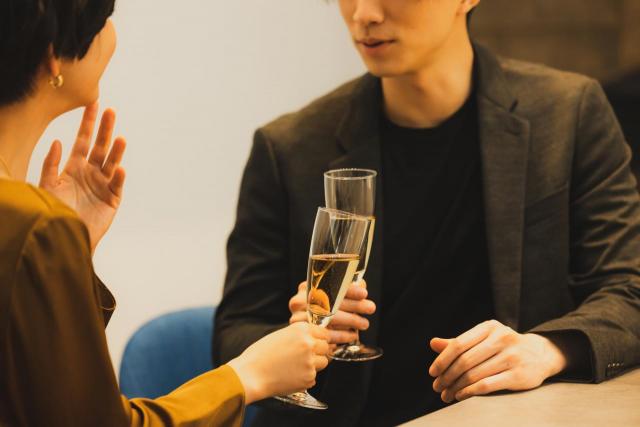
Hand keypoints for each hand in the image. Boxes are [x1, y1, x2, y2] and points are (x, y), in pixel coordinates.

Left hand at [39, 103, 125, 251]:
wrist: (66, 236)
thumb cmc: (55, 212)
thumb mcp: (47, 186)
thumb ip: (51, 164)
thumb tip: (57, 142)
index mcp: (75, 167)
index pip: (83, 140)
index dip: (88, 123)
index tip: (93, 104)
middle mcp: (91, 172)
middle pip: (100, 146)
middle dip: (105, 129)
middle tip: (111, 111)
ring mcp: (103, 185)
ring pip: (111, 163)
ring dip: (116, 151)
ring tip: (120, 138)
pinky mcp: (112, 199)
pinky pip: (116, 185)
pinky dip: (118, 177)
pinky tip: (119, 169)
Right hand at [227, 322, 329, 403]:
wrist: (251, 375)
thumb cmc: (260, 355)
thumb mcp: (280, 335)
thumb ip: (299, 335)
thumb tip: (314, 339)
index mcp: (301, 330)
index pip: (324, 332)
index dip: (320, 338)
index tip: (317, 342)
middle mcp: (309, 344)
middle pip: (325, 347)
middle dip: (318, 351)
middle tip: (304, 356)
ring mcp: (310, 362)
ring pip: (323, 362)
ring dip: (314, 364)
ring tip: (296, 366)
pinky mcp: (309, 378)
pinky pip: (313, 377)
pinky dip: (305, 378)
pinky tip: (291, 376)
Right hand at [288, 281, 375, 344]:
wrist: (298, 334)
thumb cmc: (320, 312)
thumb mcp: (330, 298)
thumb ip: (344, 290)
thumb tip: (361, 286)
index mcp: (306, 287)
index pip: (329, 285)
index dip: (348, 289)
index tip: (364, 293)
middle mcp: (299, 301)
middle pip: (330, 302)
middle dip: (354, 305)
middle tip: (371, 308)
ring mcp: (297, 318)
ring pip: (328, 319)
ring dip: (350, 321)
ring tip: (364, 323)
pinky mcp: (301, 334)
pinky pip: (324, 334)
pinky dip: (341, 335)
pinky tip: (352, 336)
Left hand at [428, 320, 566, 402]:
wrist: (540, 355)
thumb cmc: (503, 347)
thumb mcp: (483, 339)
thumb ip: (459, 342)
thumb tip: (432, 343)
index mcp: (489, 327)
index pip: (458, 344)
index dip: (442, 359)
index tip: (432, 372)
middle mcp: (502, 338)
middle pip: (465, 360)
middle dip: (447, 376)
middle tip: (437, 387)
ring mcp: (512, 356)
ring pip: (474, 374)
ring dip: (455, 387)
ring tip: (446, 394)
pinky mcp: (519, 375)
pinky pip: (487, 385)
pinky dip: (469, 392)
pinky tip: (461, 396)